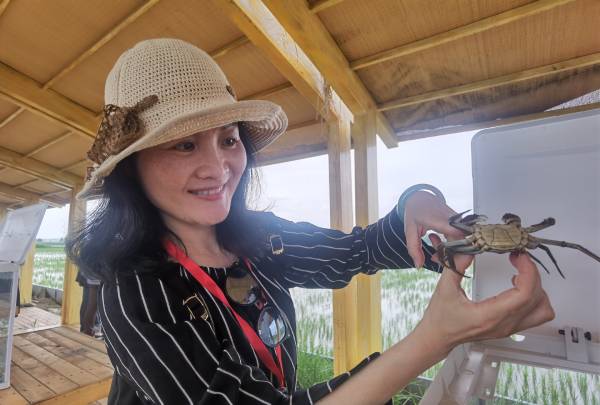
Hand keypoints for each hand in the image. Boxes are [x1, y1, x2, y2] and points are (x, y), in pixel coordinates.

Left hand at [403, 191, 471, 269]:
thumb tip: (419, 265)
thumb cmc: (415, 212)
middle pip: (463, 242)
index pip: (458, 236)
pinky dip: (454, 246)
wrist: (421, 198)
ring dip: (453, 251)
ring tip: (436, 253)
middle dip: (452, 256)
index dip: (457, 251)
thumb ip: (414, 249)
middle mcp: (453, 219)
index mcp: (440, 220)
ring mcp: (458, 220)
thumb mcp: (410, 230)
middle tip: (434, 258)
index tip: (443, 259)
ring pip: (464, 241)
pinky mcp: (460, 222)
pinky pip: (463, 237)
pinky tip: (441, 247)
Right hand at [414, 252, 554, 354]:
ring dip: (537, 288)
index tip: (519, 256)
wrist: (438, 337)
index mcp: (489, 315)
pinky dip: (535, 298)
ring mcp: (509, 328)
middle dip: (532, 273)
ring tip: (520, 274)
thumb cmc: (440, 318)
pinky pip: (536, 315)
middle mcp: (504, 324)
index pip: (524, 294)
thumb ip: (457, 265)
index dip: (528, 271)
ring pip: (543, 310)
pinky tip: (518, 287)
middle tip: (517, 258)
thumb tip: (470, 248)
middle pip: (536, 298)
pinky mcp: (510, 327)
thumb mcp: (444, 287)